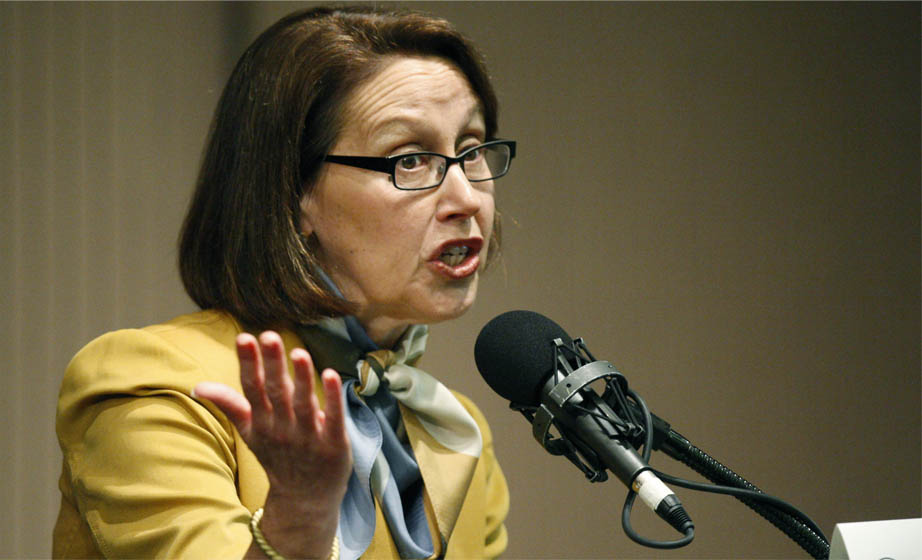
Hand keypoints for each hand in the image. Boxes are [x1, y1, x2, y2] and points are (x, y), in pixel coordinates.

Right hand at [193, 331, 350, 555]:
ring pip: (304, 404)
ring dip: (302, 379)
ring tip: (299, 352)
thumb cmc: (277, 455)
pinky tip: (332, 375)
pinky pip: (333, 419)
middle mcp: (282, 427)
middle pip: (276, 392)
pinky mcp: (334, 445)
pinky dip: (332, 399)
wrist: (304, 499)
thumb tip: (196, 386)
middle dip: (272, 365)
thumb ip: (229, 404)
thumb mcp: (250, 431)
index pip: (252, 388)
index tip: (244, 337)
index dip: (248, 363)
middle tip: (269, 336)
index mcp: (261, 421)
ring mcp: (308, 437)